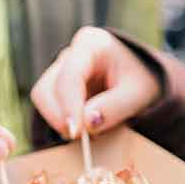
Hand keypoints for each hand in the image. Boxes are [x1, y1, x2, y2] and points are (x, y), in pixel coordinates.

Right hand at [31, 27, 160, 139]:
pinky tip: (84, 128)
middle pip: (46, 88)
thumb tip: (87, 123)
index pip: (69, 76)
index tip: (76, 133)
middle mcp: (69, 55)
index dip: (69, 106)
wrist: (142, 77)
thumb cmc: (141, 80)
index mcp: (90, 45)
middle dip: (60, 117)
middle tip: (83, 138)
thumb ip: (114, 107)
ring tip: (87, 134)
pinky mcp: (57, 88)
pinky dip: (62, 122)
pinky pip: (49, 108)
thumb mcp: (138, 94)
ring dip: (59, 121)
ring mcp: (59, 71)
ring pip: (42, 99)